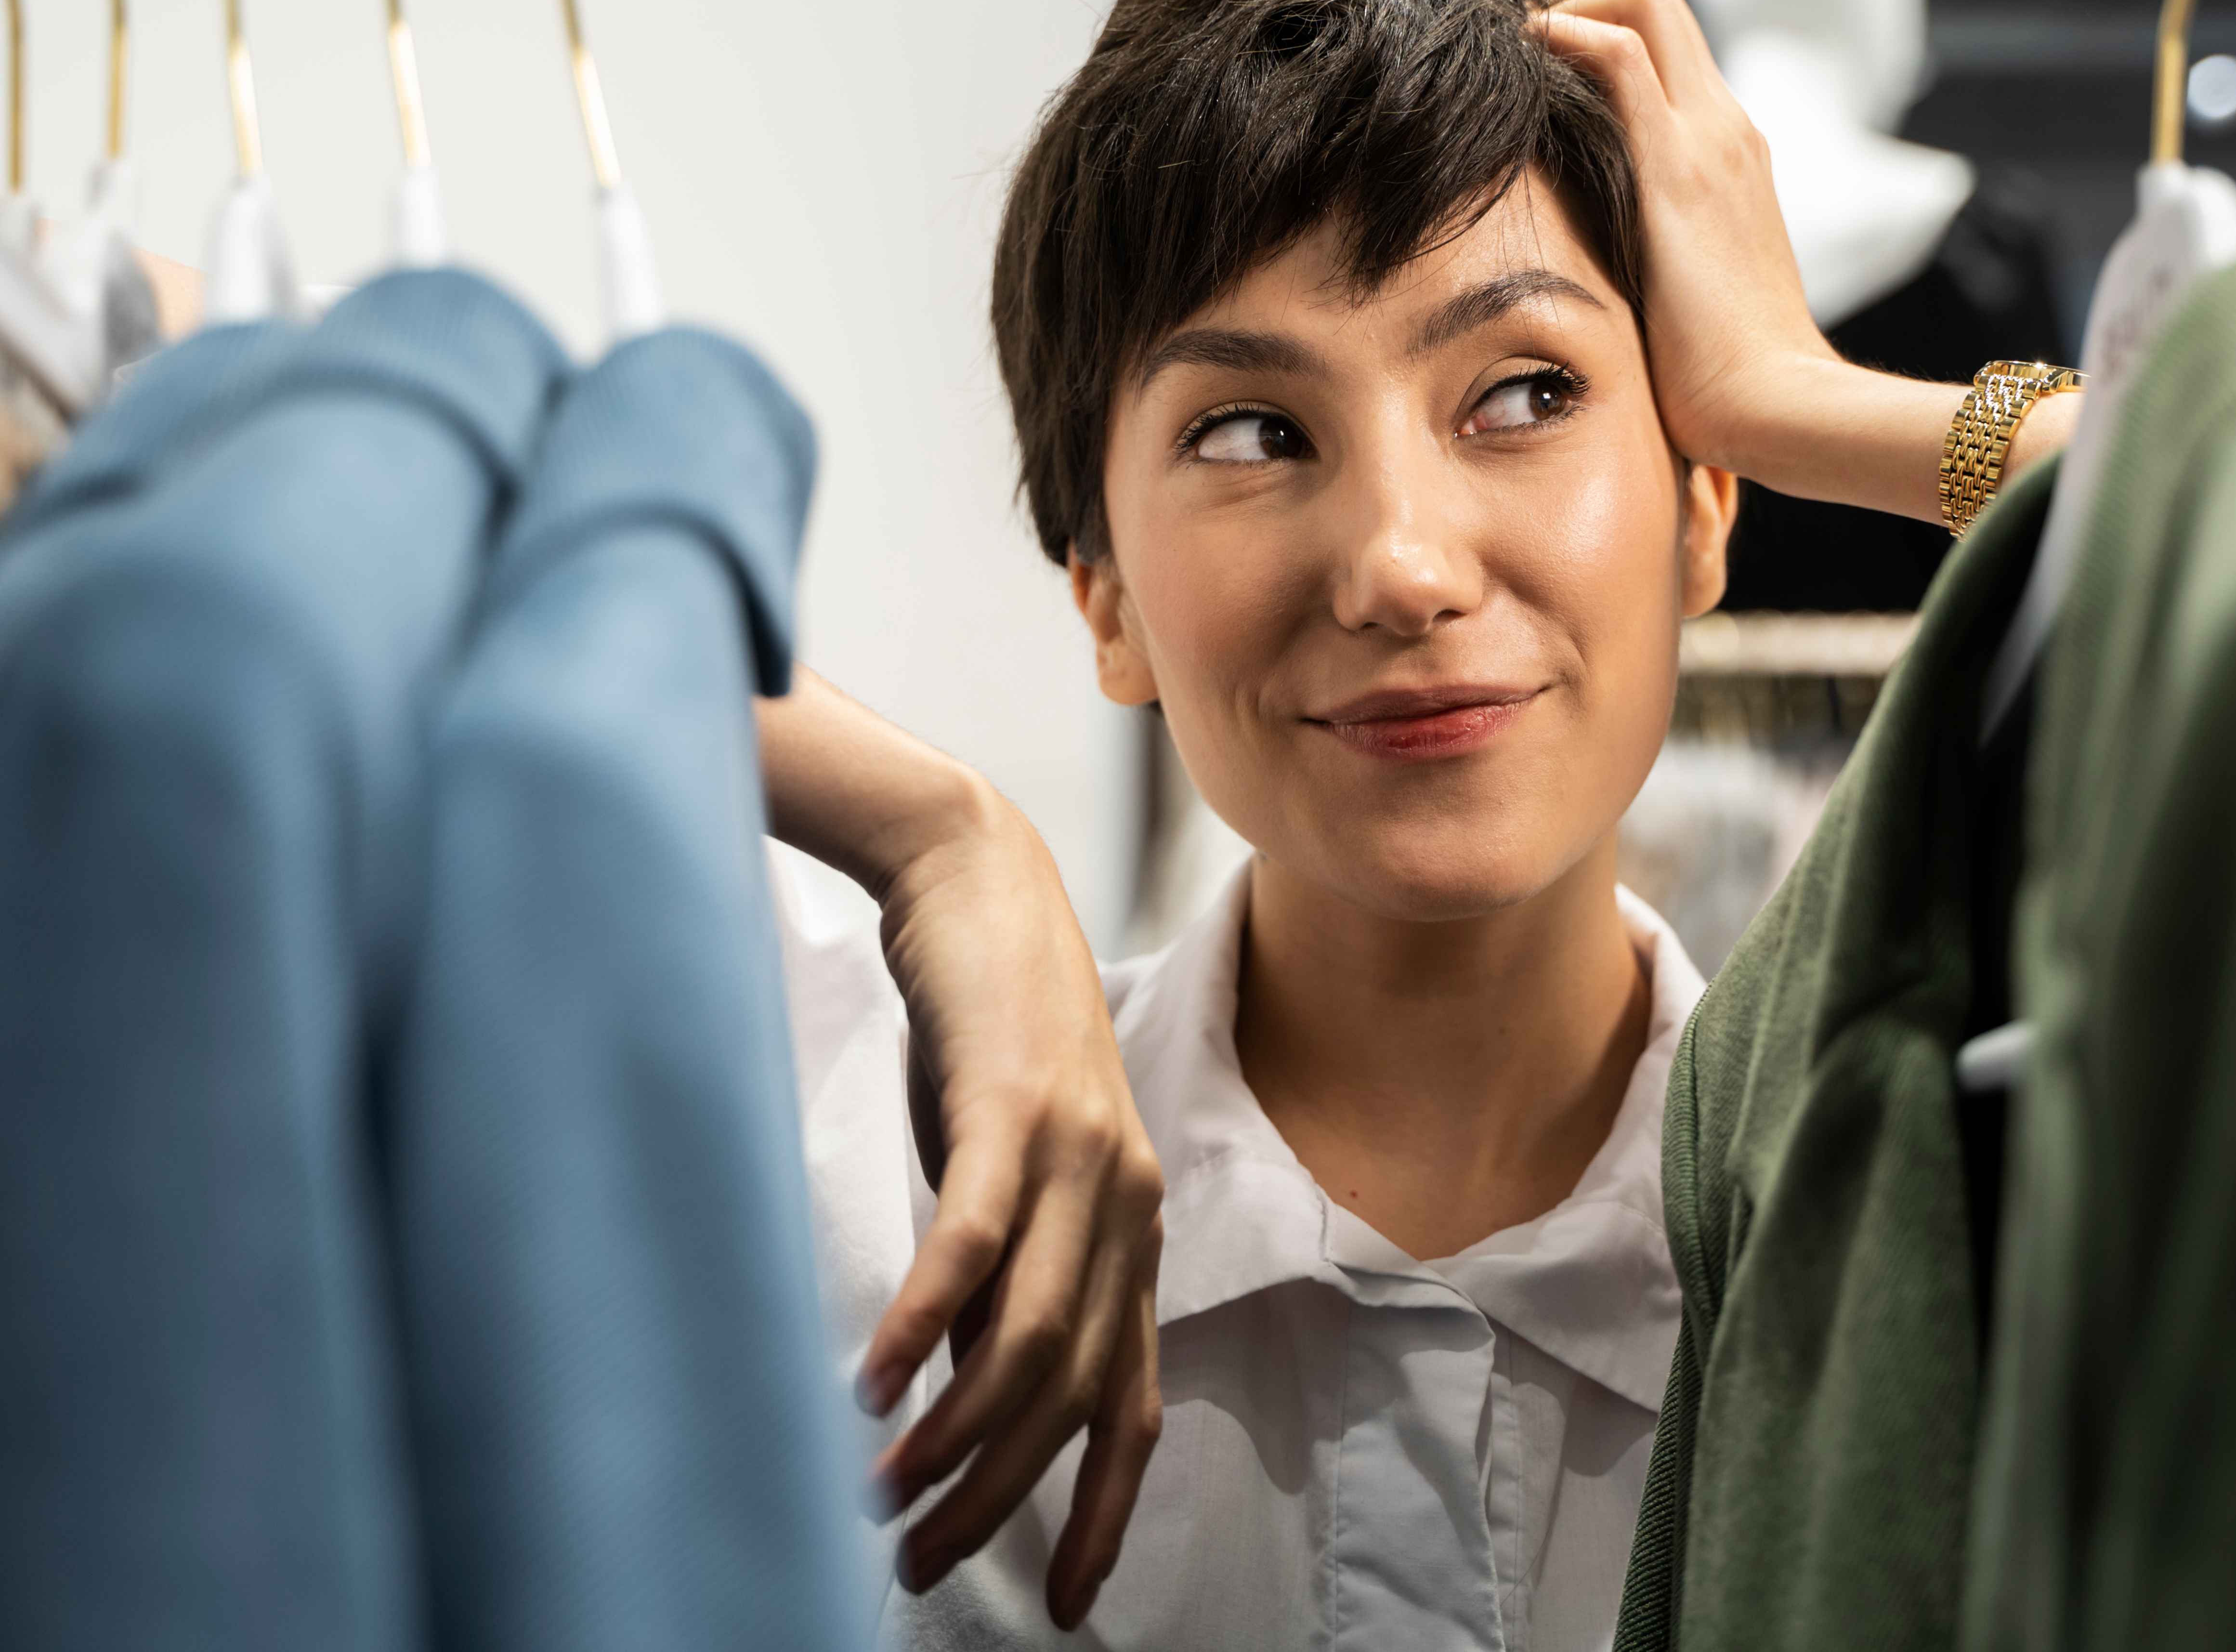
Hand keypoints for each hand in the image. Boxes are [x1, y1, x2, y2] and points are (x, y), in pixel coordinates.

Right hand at [760, 671, 1163, 1627]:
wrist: (977, 882)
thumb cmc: (983, 1037)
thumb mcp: (1005, 1175)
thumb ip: (1003, 1275)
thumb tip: (962, 1388)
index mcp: (1132, 1233)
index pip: (1135, 1403)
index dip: (1106, 1512)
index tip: (1070, 1605)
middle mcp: (1128, 1208)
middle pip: (1072, 1393)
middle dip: (998, 1496)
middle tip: (919, 1560)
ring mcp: (1083, 1158)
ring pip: (1032, 1338)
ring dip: (958, 1434)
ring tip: (883, 1496)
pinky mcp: (1017, 1111)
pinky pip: (977, 1246)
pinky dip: (925, 1326)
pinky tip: (874, 1387)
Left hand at [1539, 0, 1828, 471]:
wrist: (1777, 407)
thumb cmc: (1727, 378)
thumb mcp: (1682, 294)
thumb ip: (1653, 262)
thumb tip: (1603, 286)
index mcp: (1728, 155)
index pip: (1670, 43)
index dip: (1602, 28)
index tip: (1543, 75)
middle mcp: (1725, 128)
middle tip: (1521, 56)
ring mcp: (1708, 138)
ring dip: (1566, 8)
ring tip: (1514, 58)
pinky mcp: (1678, 165)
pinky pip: (1620, 53)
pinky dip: (1564, 34)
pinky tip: (1522, 63)